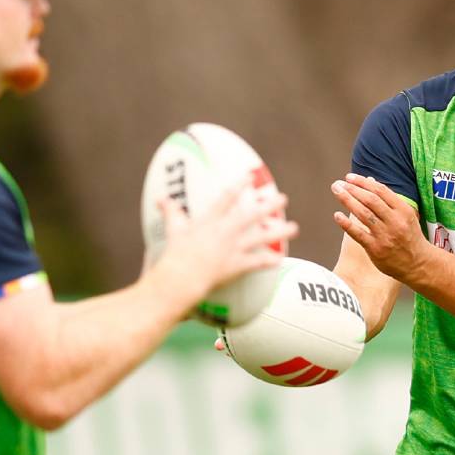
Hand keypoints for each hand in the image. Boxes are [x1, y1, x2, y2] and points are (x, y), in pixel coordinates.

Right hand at [150, 177, 297, 303]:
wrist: (181, 277)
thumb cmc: (174, 254)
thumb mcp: (173, 229)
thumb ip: (171, 212)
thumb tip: (160, 198)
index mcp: (210, 221)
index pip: (227, 199)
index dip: (239, 186)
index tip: (250, 178)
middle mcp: (226, 231)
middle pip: (252, 214)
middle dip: (269, 205)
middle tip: (283, 198)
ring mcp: (234, 248)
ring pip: (261, 237)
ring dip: (279, 231)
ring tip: (294, 227)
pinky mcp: (237, 265)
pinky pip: (257, 262)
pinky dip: (268, 261)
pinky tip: (280, 259)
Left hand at [331, 173, 426, 279]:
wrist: (418, 263)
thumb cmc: (410, 236)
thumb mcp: (405, 215)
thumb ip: (388, 199)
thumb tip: (370, 180)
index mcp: (403, 210)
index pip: (381, 191)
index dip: (363, 182)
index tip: (350, 177)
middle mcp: (395, 221)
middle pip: (370, 200)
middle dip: (352, 189)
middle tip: (338, 184)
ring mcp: (385, 235)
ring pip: (363, 214)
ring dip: (347, 200)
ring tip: (336, 191)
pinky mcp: (375, 249)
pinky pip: (358, 234)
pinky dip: (346, 224)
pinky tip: (337, 215)